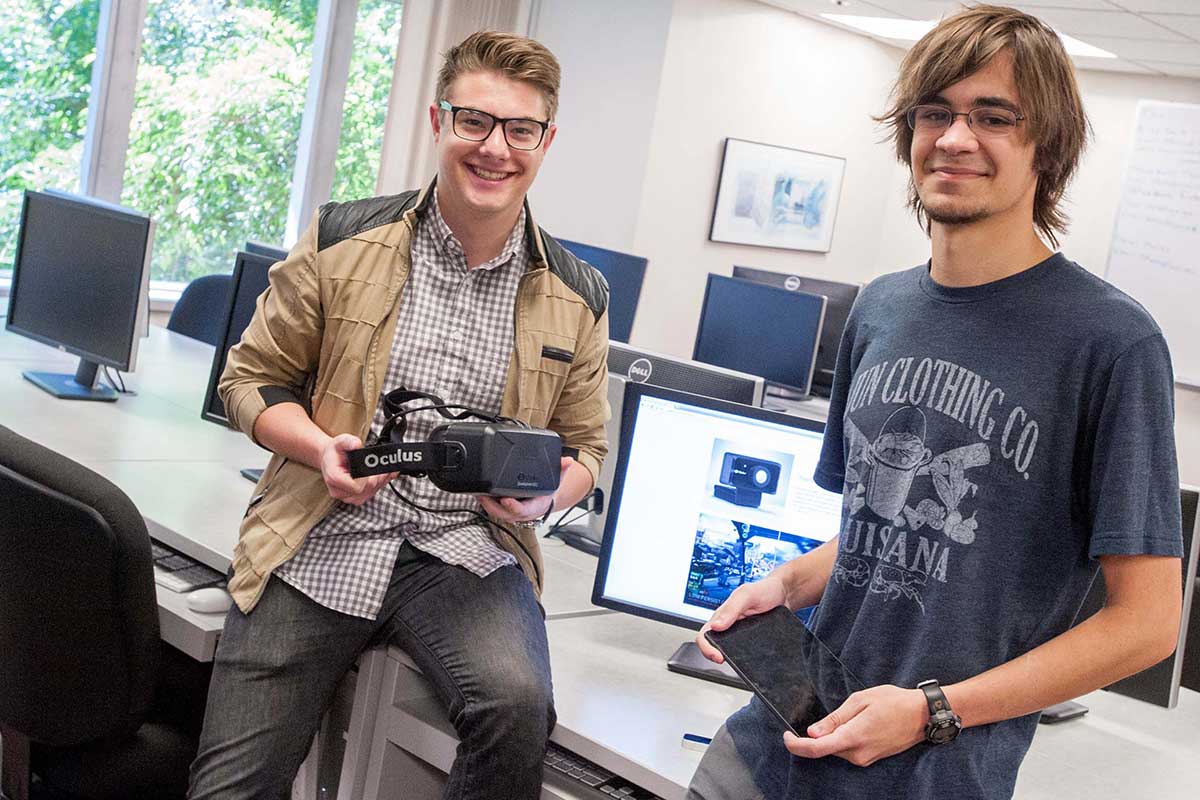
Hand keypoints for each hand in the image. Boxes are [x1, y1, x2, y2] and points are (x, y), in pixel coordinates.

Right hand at [320, 433, 396, 504]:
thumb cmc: (335, 452)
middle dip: (377, 475)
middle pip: (367, 488)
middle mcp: (340, 492)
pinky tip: (382, 473)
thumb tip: (357, 444)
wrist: (331, 460)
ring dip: (380, 479)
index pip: (356, 486)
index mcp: (334, 479)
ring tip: (381, 468)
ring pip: (372, 492)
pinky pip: (373, 493)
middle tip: (381, 464)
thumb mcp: (340, 441)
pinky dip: (380, 483)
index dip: (367, 476)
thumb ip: (348, 441)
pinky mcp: (356, 498)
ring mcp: (348, 497)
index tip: (370, 465)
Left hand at [477, 456, 574, 523]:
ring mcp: (511, 513)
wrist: (544, 501)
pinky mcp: (504, 510)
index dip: (513, 506)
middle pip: (504, 514)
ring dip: (485, 504)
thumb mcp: (556, 481)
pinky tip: (479, 491)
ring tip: (477, 491)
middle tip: (482, 494)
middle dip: (491, 506)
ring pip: (496, 513)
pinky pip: (493, 509)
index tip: (505, 499)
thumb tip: (568, 461)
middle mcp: (521, 513)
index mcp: (534, 508)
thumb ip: (561, 470)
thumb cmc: (547, 493)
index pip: (522, 510)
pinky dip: (485, 502)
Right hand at [695, 574, 787, 663]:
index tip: (717, 656)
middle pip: (713, 645)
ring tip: (739, 663)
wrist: (784, 594)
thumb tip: (715, 625)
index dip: (706, 647)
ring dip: (731, 659)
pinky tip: (752, 660)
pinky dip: (746, 659)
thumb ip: (731, 608)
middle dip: (715, 656)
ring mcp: (741, 635)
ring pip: (729, 651)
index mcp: (722, 615)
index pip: (704, 634)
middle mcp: (729, 627)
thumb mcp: (747, 594)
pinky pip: (745, 652)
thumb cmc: (765, 590)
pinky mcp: (752, 641)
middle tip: (724, 661)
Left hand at [783, 685, 927, 766]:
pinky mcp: (871, 759)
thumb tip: (812, 733)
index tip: (785, 735)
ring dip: (834, 734)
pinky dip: (844, 738)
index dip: (796, 745)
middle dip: (819, 734)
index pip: (816, 749)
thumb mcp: (860, 701)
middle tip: (836, 712)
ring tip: (857, 714)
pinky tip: (859, 723)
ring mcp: (866, 758)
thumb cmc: (893, 702)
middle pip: (825, 748)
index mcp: (853, 737)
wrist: (922, 715)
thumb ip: (834, 719)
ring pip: (836, 749)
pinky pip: (848, 750)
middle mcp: (858, 753)